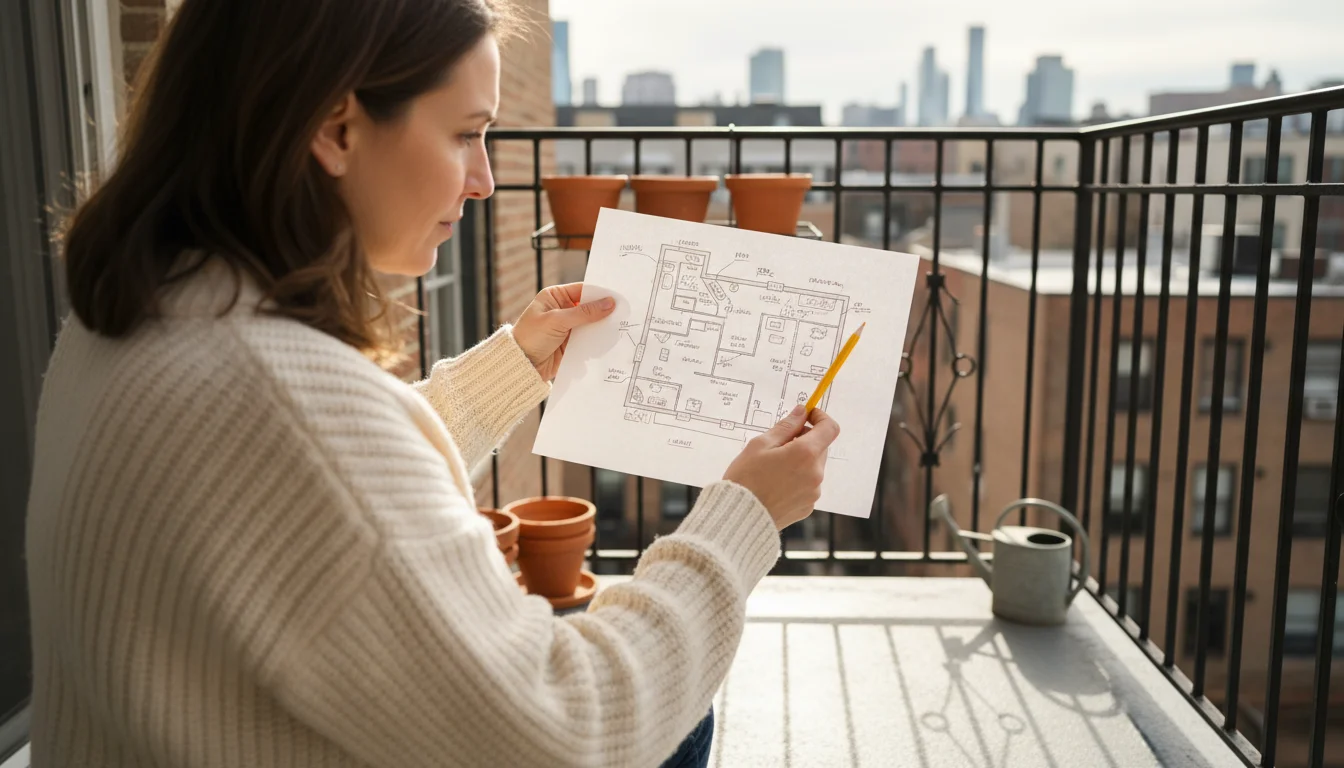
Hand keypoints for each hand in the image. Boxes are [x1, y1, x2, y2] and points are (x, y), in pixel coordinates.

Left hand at [512, 283, 615, 380]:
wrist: (521, 365)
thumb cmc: (530, 337)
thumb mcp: (557, 320)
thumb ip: (584, 313)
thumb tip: (609, 303)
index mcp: (555, 296)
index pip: (583, 290)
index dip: (600, 293)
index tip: (617, 298)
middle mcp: (563, 310)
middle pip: (590, 308)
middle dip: (604, 313)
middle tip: (623, 315)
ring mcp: (568, 328)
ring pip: (591, 325)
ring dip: (601, 329)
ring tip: (618, 331)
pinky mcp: (571, 344)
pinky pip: (589, 341)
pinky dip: (596, 343)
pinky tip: (606, 344)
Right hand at [722, 405, 839, 529]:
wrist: (738, 518)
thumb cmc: (745, 479)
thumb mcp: (760, 445)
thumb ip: (786, 426)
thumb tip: (801, 412)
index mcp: (805, 454)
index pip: (829, 428)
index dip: (820, 417)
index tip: (807, 415)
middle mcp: (815, 473)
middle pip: (821, 447)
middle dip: (805, 440)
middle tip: (779, 443)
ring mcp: (813, 492)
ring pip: (814, 466)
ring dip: (801, 461)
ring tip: (773, 468)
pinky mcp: (808, 506)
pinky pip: (808, 485)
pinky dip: (798, 479)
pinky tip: (776, 484)